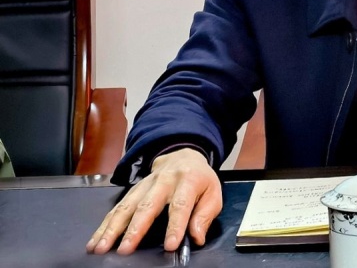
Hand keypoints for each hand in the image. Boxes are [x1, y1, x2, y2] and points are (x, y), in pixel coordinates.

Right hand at [86, 147, 221, 254]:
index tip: (170, 245)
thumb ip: (205, 214)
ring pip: (127, 206)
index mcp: (188, 180)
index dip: (175, 225)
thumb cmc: (200, 179)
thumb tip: (197, 236)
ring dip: (112, 228)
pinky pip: (117, 207)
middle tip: (125, 249)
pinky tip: (96, 239)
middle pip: (147, 205)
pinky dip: (105, 224)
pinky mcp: (133, 189)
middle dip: (135, 228)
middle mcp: (164, 181)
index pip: (180, 205)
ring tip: (101, 247)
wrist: (184, 155)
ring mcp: (145, 184)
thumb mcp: (213, 192)